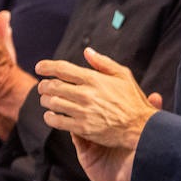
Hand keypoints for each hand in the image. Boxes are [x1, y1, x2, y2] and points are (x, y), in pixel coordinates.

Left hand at [37, 49, 159, 151]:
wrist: (141, 127)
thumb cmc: (133, 100)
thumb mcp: (123, 75)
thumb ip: (103, 62)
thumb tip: (87, 51)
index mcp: (94, 79)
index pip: (63, 69)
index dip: (47, 66)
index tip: (39, 67)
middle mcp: (86, 94)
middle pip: (53, 86)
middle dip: (43, 85)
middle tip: (42, 86)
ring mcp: (83, 112)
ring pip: (53, 103)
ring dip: (45, 100)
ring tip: (45, 100)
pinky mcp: (82, 128)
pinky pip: (57, 121)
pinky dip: (50, 117)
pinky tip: (50, 115)